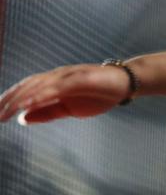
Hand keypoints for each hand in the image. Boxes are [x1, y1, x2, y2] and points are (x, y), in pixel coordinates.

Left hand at [0, 64, 130, 124]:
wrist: (125, 84)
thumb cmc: (99, 94)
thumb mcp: (69, 109)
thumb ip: (46, 112)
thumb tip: (22, 118)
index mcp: (54, 83)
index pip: (26, 88)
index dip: (9, 99)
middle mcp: (57, 76)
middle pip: (28, 85)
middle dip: (9, 99)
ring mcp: (68, 76)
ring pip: (38, 84)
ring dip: (21, 97)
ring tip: (6, 110)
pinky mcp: (79, 78)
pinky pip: (56, 86)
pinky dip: (41, 94)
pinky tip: (30, 103)